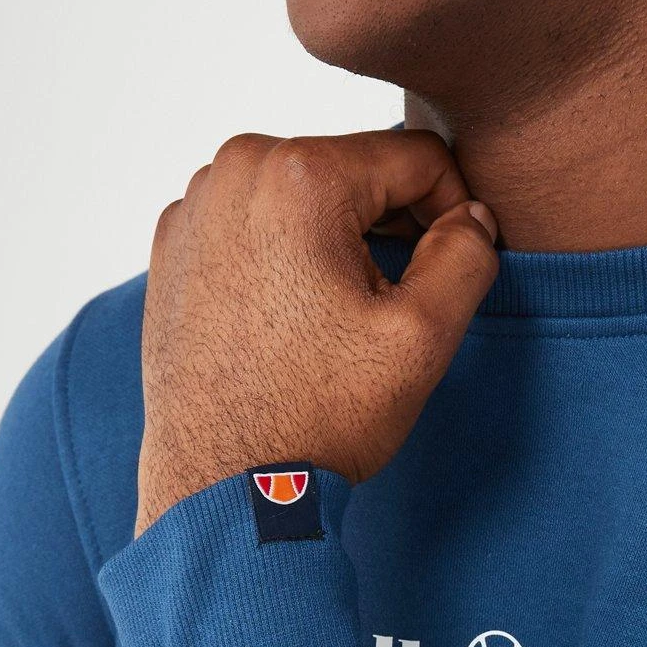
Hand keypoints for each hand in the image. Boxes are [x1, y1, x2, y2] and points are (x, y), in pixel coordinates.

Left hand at [135, 130, 498, 535]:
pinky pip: (254, 227)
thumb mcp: (422, 336)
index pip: (416, 157)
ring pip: (304, 198)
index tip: (448, 272)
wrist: (222, 488)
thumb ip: (467, 255)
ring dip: (336, 242)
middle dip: (387, 228)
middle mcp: (234, 171)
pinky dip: (283, 259)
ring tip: (335, 322)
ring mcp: (194, 208)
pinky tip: (290, 325)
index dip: (452, 212)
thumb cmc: (316, 417)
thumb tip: (473, 217)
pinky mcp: (173, 249)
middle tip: (388, 309)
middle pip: (355, 171)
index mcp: (298, 174)